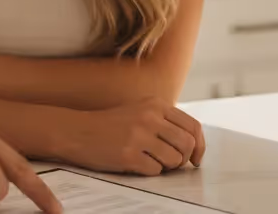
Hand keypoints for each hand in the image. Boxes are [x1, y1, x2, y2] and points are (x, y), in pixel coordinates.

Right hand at [60, 99, 204, 175]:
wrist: (77, 131)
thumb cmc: (110, 125)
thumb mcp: (140, 111)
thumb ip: (165, 121)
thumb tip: (193, 143)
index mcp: (156, 105)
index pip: (193, 126)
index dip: (200, 146)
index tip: (195, 158)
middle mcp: (150, 117)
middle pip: (187, 144)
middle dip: (184, 159)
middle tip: (172, 163)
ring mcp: (139, 135)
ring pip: (174, 160)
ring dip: (167, 167)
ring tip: (151, 161)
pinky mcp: (128, 154)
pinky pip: (155, 171)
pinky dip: (150, 171)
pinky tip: (136, 163)